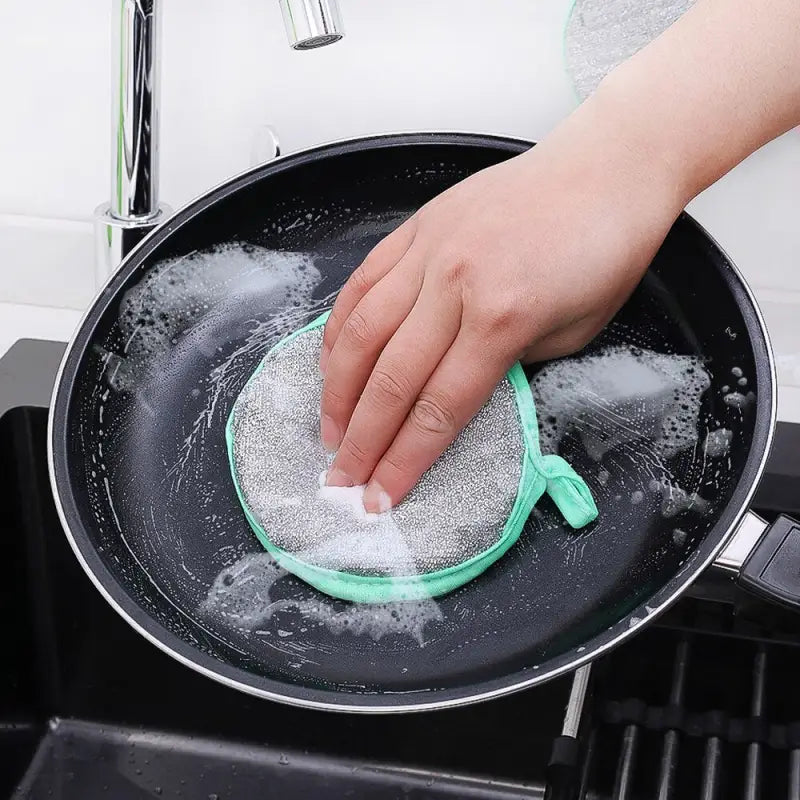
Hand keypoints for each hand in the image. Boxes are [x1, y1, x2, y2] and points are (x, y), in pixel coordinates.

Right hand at [318, 89, 686, 512]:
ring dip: (337, 391)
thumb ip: (510, 367)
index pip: (438, 409)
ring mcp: (428, 251)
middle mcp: (454, 284)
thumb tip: (458, 392)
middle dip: (361, 440)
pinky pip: (362, 283)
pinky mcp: (416, 228)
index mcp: (502, 318)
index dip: (404, 461)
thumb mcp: (574, 333)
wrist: (605, 169)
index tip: (380, 496)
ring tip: (327, 430)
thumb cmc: (603, 252)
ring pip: (361, 331)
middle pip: (390, 379)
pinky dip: (338, 327)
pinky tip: (330, 362)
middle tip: (339, 479)